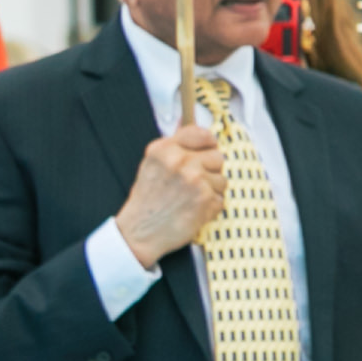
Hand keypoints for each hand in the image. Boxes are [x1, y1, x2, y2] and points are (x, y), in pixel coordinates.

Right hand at [116, 121, 228, 264]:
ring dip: (211, 190)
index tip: (205, 151)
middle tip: (191, 184)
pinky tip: (193, 210)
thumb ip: (174, 146)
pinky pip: (221, 198)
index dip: (207, 144)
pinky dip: (210, 207)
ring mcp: (195, 180)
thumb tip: (196, 128)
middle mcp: (180, 161)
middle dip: (209, 170)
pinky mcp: (206, 199)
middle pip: (218, 156)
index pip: (202, 134)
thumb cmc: (148, 199)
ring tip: (189, 199)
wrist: (139, 232)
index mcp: (164, 149)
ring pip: (222, 179)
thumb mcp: (152, 164)